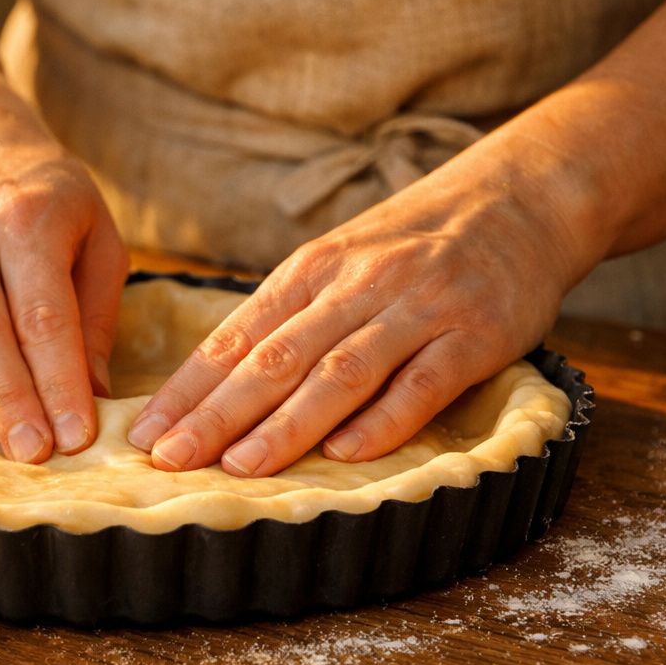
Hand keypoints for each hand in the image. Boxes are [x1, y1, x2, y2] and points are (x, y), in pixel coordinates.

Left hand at [126, 162, 597, 476]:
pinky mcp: (476, 333)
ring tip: (240, 465)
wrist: (520, 199)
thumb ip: (285, 320)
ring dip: (287, 424)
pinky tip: (345, 453)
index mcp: (309, 272)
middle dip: (216, 414)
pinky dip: (384, 419)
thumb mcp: (337, 265)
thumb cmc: (411, 246)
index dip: (186, 390)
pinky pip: (423, 382)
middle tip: (171, 459)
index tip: (144, 434)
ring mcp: (417, 308)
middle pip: (274, 359)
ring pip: (340, 372)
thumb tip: (211, 388)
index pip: (233, 338)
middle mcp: (355, 286)